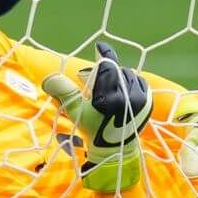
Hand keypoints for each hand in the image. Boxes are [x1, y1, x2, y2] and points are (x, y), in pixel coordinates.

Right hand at [42, 42, 152, 193]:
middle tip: (96, 82)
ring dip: (119, 77)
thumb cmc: (92, 129)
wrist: (113, 150)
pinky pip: (140, 82)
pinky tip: (123, 90)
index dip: (104, 54)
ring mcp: (140, 100)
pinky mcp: (148, 103)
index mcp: (108, 97)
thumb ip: (64, 92)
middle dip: (106, 72)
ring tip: (110, 87)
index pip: (107, 67)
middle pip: (116, 70)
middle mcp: (126, 96)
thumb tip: (49, 78)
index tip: (100, 47)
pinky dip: (131, 82)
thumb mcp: (75, 111)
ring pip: (128, 75)